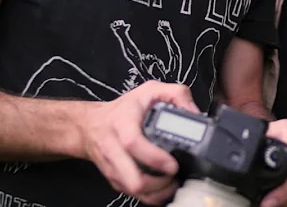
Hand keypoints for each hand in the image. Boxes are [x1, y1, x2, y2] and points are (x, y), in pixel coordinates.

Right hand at [77, 81, 199, 205]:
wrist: (91, 125)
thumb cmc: (124, 109)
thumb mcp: (150, 90)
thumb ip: (176, 94)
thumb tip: (195, 114)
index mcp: (122, 123)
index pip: (133, 143)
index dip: (154, 158)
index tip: (173, 164)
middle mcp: (113, 147)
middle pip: (131, 178)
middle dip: (158, 185)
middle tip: (175, 177)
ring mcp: (112, 166)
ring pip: (132, 190)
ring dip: (156, 193)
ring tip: (173, 183)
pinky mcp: (114, 178)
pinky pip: (131, 194)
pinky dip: (149, 195)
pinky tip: (163, 187)